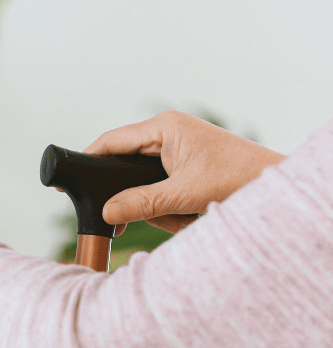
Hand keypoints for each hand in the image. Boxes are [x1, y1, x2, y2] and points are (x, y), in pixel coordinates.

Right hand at [85, 110, 285, 233]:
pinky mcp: (185, 169)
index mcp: (164, 127)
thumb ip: (141, 202)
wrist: (280, 188)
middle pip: (124, 168)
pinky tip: (190, 216)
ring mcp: (177, 152)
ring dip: (159, 209)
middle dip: (134, 198)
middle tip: (131, 221)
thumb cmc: (241, 179)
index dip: (87, 160)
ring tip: (186, 217)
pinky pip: (161, 192)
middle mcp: (167, 134)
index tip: (68, 180)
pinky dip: (171, 209)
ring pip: (143, 185)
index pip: (111, 141)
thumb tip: (105, 212)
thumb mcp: (184, 194)